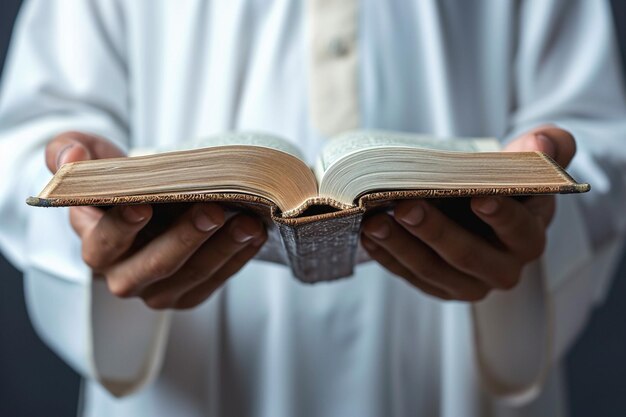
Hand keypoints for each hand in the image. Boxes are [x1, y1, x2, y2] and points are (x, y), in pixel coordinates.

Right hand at [46, 132, 266, 308]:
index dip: (120, 227)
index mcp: (96, 244)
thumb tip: (71, 157)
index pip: (103, 242)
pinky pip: (214, 283)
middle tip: (212, 211)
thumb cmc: (121, 185)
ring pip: (190, 277)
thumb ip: (69, 153)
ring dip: (221, 251)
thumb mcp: (92, 161)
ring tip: (246, 223)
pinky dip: (236, 260)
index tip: (142, 205)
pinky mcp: (188, 295)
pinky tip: (254, 234)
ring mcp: (158, 290)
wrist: (149, 207)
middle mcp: (123, 276)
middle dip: (184, 239)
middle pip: (153, 266)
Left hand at [361, 126, 575, 300]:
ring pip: (432, 270)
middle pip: (467, 255)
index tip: (478, 196)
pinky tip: (367, 234)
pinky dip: (388, 256)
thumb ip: (544, 149)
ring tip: (374, 220)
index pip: (518, 230)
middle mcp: (502, 269)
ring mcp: (468, 284)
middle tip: (406, 205)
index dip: (501, 215)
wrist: (479, 210)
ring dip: (401, 245)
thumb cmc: (501, 184)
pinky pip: (410, 276)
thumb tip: (541, 142)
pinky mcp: (438, 287)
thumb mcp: (526, 165)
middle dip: (435, 231)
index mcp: (528, 237)